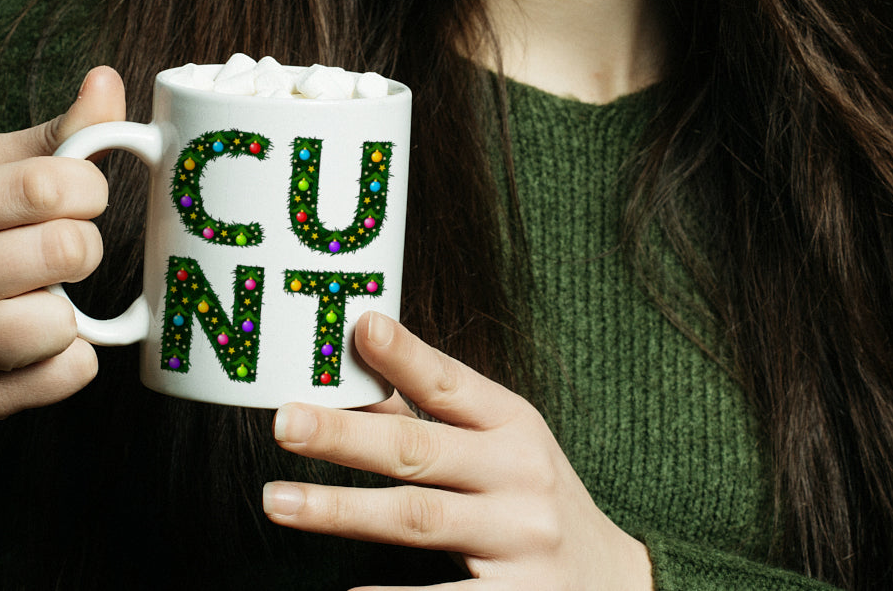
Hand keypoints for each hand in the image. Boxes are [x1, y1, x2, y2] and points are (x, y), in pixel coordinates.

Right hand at [0, 64, 125, 426]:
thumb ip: (58, 136)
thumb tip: (107, 81)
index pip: (46, 186)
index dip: (89, 189)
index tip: (82, 198)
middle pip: (67, 251)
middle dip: (85, 248)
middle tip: (63, 254)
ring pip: (64, 322)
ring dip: (71, 311)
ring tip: (40, 301)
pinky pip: (68, 375)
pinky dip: (72, 359)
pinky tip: (39, 346)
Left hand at [261, 312, 652, 589]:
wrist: (614, 583)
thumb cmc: (530, 500)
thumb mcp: (498, 446)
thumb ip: (427, 418)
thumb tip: (350, 368)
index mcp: (512, 426)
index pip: (451, 384)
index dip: (405, 355)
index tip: (358, 326)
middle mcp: (519, 477)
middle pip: (418, 451)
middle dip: (346, 436)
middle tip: (285, 423)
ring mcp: (519, 540)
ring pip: (417, 519)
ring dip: (340, 510)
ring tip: (278, 501)